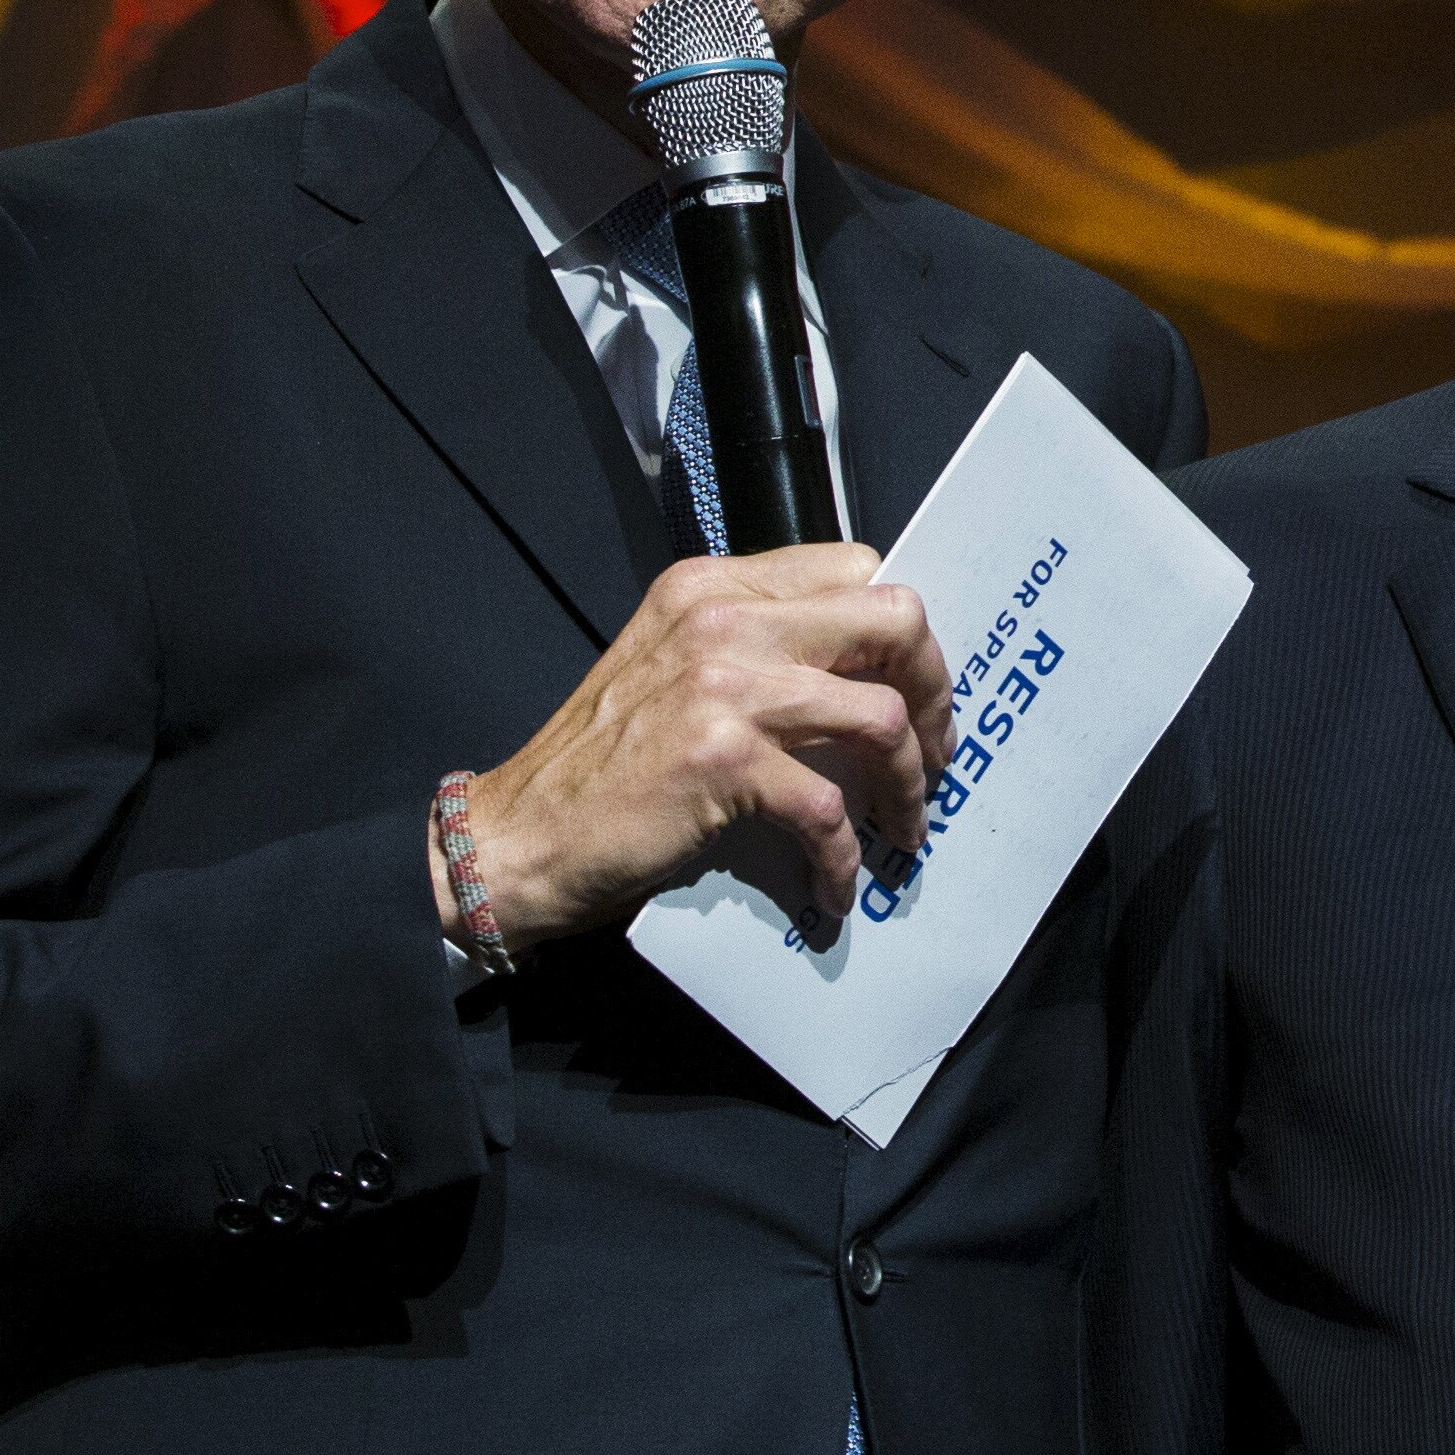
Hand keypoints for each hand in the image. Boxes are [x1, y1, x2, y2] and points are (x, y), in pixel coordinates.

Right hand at [437, 545, 951, 948]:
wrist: (520, 833)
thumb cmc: (603, 763)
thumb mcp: (676, 668)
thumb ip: (755, 648)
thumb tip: (861, 675)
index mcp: (715, 585)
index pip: (854, 567)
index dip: (900, 634)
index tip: (913, 688)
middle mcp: (724, 618)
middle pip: (891, 619)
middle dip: (934, 689)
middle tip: (934, 751)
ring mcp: (724, 684)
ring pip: (880, 716)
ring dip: (908, 782)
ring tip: (902, 826)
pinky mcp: (722, 759)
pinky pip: (828, 808)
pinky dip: (844, 858)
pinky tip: (837, 887)